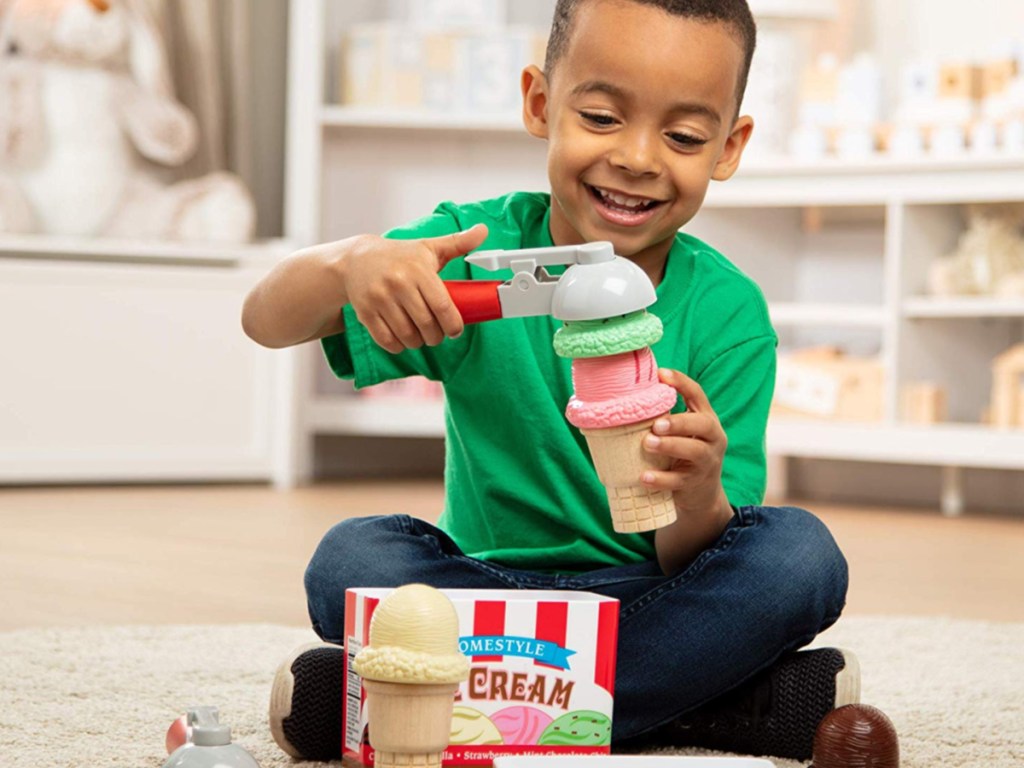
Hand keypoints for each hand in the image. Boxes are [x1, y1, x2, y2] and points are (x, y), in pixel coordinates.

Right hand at [343, 224, 487, 353]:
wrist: (356, 259)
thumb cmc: (399, 255)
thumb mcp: (428, 247)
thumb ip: (457, 242)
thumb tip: (483, 230)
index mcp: (418, 270)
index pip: (442, 306)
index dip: (453, 325)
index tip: (455, 330)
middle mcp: (398, 284)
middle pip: (427, 324)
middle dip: (436, 336)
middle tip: (438, 335)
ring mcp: (380, 299)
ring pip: (407, 335)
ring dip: (418, 343)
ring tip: (421, 337)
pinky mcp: (365, 312)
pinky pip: (386, 340)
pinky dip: (398, 346)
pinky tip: (403, 340)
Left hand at [641, 368, 731, 522]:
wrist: (701, 495)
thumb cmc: (683, 455)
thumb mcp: (681, 433)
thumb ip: (664, 416)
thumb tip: (626, 397)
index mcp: (706, 419)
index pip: (698, 395)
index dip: (681, 382)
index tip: (660, 373)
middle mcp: (712, 438)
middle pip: (702, 424)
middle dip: (679, 422)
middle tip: (656, 424)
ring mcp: (707, 462)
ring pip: (695, 451)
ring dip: (670, 445)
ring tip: (647, 443)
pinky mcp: (695, 483)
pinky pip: (679, 481)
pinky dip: (661, 480)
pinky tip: (643, 477)